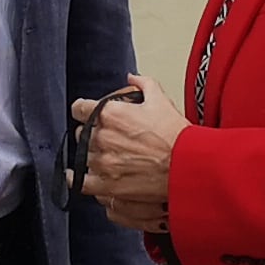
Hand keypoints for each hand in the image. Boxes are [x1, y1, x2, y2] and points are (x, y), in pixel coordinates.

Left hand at [73, 75, 181, 233]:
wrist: (187, 166)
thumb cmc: (176, 136)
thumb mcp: (160, 100)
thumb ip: (143, 83)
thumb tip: (132, 78)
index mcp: (111, 114)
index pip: (79, 108)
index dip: (82, 110)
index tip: (84, 113)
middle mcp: (103, 138)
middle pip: (81, 134)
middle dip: (91, 134)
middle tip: (108, 137)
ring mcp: (104, 163)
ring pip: (83, 156)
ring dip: (92, 156)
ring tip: (109, 157)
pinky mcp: (108, 186)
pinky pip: (81, 182)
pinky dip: (77, 179)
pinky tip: (77, 176)